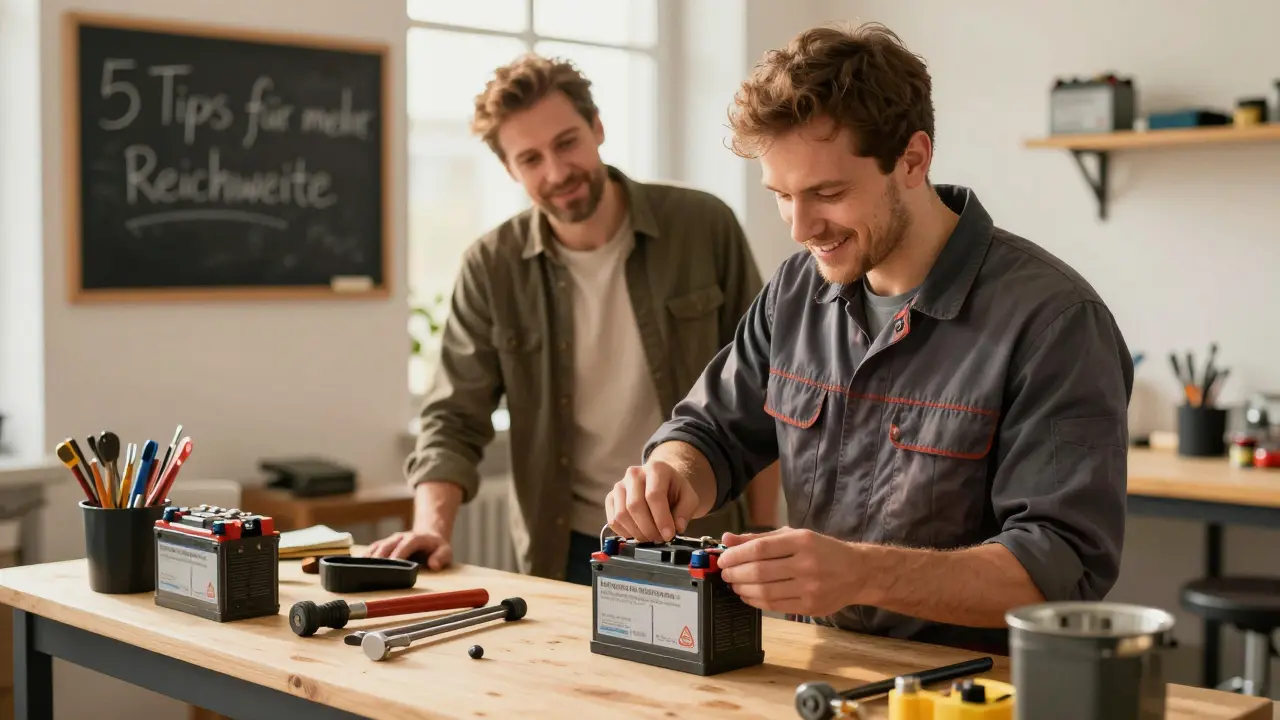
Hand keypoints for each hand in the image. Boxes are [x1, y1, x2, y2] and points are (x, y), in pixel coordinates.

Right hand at [363, 530, 452, 570]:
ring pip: (377, 546)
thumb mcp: (446, 551)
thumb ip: (441, 557)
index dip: (399, 553)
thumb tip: (434, 565)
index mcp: (415, 538)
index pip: (406, 544)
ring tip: (361, 569)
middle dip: (380, 556)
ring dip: (370, 557)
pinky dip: (365, 557)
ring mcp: (390, 540)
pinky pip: (372, 549)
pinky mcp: (383, 545)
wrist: (428, 537)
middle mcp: (400, 537)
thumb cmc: (436, 548)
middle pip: (387, 545)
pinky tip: (357, 566)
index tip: (393, 563)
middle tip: (373, 569)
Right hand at [605, 460, 700, 542]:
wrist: (661, 484)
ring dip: (637, 532)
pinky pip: (613, 520)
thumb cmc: (675, 490)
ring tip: (650, 537)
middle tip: (659, 539)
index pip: (654, 495)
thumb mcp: (689, 497)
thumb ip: (686, 511)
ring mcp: (620, 485)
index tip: (669, 535)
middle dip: (648, 528)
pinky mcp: (611, 497)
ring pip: (621, 515)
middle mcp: (634, 474)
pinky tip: (638, 533)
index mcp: (656, 469)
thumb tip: (677, 528)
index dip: (661, 519)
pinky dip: (625, 533)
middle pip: (635, 506)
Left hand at [717, 527, 857, 616]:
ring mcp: (810, 587)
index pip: (760, 548)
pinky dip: (756, 601)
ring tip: (735, 585)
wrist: (858, 572)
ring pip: (765, 591)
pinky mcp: (810, 606)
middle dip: (735, 574)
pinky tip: (749, 596)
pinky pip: (775, 606)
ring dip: (743, 589)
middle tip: (725, 574)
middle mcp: (806, 563)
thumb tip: (727, 538)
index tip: (723, 559)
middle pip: (759, 571)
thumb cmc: (822, 550)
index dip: (736, 555)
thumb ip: (760, 538)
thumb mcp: (794, 536)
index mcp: (802, 540)